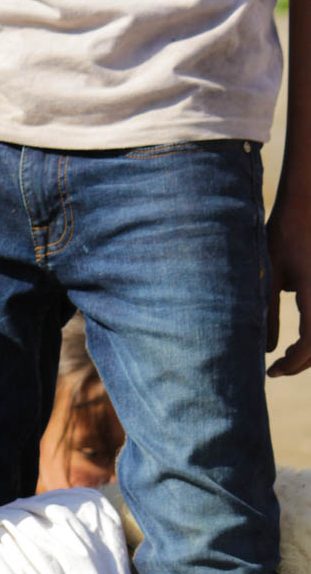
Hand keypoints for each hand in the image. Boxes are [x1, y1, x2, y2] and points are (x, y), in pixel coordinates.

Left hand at [266, 192, 310, 376]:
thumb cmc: (284, 235)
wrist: (308, 202)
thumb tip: (266, 351)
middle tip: (276, 370)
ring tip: (285, 358)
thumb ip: (267, 315)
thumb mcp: (269, 277)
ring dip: (310, 354)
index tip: (271, 371)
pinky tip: (297, 343)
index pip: (310, 344)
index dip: (292, 364)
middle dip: (301, 364)